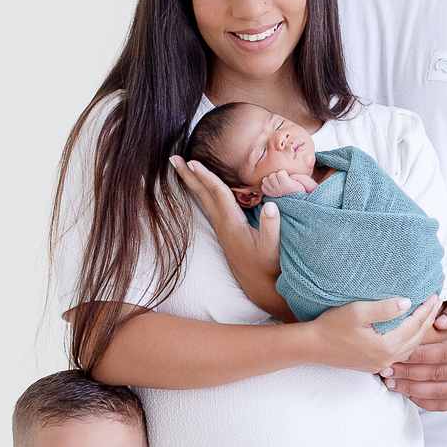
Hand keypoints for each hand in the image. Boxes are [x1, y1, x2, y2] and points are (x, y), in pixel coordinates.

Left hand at [171, 155, 285, 315]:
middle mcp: (223, 225)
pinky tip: (204, 188)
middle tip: (172, 158)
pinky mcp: (227, 233)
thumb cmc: (270, 268)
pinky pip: (212, 206)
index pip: (218, 194)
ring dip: (194, 183)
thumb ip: (272, 228)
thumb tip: (271, 206)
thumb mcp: (274, 249)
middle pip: (203, 195)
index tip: (191, 161)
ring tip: (184, 168)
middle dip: (188, 176)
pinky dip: (205, 193)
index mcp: (233, 225)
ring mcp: (223, 229)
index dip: (206, 177)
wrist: (262, 288)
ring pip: (205, 200)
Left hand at [261, 170, 315, 196]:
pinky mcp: (269, 195)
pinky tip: (274, 186)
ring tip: (277, 182)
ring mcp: (273, 193)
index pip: (280, 173)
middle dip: (276, 175)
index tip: (288, 178)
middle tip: (282, 180)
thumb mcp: (305, 181)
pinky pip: (263, 186)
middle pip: (271, 176)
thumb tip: (286, 175)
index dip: (284, 173)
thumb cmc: (302, 190)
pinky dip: (267, 185)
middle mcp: (279, 190)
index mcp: (288, 185)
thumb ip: (297, 175)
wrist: (298, 203)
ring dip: (270, 179)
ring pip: (265, 180)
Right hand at [304, 294, 442, 373]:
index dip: (426, 309)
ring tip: (426, 317)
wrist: (313, 346)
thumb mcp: (358, 311)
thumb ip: (385, 307)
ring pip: (409, 349)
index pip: (415, 325)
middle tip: (437, 303)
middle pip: (416, 338)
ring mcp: (380, 364)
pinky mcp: (372, 366)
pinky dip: (409, 343)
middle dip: (428, 320)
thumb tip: (408, 303)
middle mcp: (387, 358)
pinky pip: (399, 355)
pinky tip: (409, 334)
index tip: (435, 295)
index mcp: (387, 345)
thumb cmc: (332, 325)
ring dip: (420, 332)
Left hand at [380, 295, 446, 408]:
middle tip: (386, 369)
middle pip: (437, 375)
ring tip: (391, 383)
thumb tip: (438, 320)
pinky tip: (408, 395)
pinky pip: (445, 404)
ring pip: (439, 393)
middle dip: (408, 373)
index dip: (419, 355)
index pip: (444, 354)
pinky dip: (425, 403)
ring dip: (412, 390)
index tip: (398, 353)